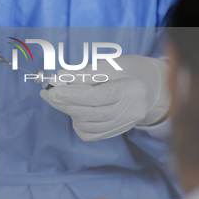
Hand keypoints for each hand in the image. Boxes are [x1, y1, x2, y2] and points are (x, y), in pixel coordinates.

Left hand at [40, 55, 169, 140]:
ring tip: (61, 98)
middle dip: (64, 103)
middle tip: (47, 93)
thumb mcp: (111, 64)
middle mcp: (130, 112)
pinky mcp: (116, 132)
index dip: (72, 95)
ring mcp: (124, 125)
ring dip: (68, 111)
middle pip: (90, 113)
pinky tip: (75, 110)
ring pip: (87, 125)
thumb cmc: (130, 70)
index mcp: (132, 90)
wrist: (151, 86)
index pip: (97, 97)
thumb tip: (60, 77)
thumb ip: (85, 72)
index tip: (52, 89)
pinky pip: (90, 134)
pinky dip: (77, 123)